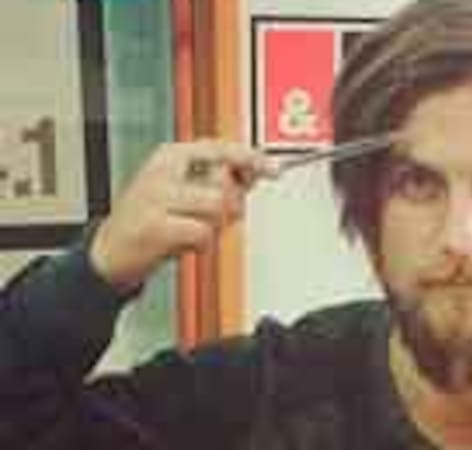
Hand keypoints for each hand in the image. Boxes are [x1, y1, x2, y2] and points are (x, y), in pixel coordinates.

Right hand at [89, 141, 275, 292]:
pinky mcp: (156, 227)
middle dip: (230, 207)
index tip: (271, 169)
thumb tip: (255, 171)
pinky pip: (202, 233)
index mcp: (169, 156)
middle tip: (213, 218)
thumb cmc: (148, 219)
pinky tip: (184, 244)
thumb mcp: (180, 189)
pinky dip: (201, 244)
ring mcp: (157, 198)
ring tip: (193, 230)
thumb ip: (217, 178)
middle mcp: (162, 172)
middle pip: (224, 185)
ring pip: (217, 209)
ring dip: (214, 226)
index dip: (249, 158)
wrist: (109, 252)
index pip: (219, 148)